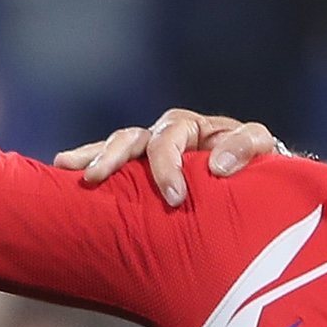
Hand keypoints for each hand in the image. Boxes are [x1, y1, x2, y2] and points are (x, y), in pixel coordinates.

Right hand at [50, 108, 286, 206]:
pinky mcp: (146, 174)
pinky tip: (63, 173)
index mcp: (197, 128)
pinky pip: (115, 167)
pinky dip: (91, 166)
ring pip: (119, 147)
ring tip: (67, 167)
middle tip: (98, 178)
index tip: (175, 197)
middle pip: (135, 138)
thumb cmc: (262, 169)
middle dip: (115, 156)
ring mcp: (156, 154)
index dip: (168, 164)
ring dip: (93, 157)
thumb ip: (246, 147)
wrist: (263, 187)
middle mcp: (172, 136)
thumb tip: (217, 164)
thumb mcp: (262, 151)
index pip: (171, 136)